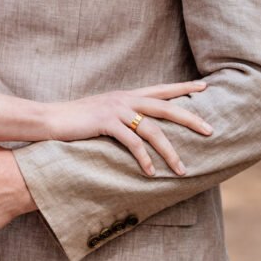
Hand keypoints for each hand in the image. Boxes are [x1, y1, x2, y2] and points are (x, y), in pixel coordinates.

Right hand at [47, 81, 213, 175]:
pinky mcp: (106, 123)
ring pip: (152, 130)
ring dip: (169, 152)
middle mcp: (124, 98)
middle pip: (166, 107)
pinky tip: (151, 173)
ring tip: (181, 169)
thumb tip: (137, 126)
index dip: (183, 88)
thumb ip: (122, 115)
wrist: (50, 119)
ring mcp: (116, 110)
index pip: (161, 90)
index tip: (204, 87)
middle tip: (210, 130)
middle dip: (190, 119)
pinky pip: (132, 143)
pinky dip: (144, 159)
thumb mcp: (103, 112)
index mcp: (126, 95)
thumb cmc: (76, 120)